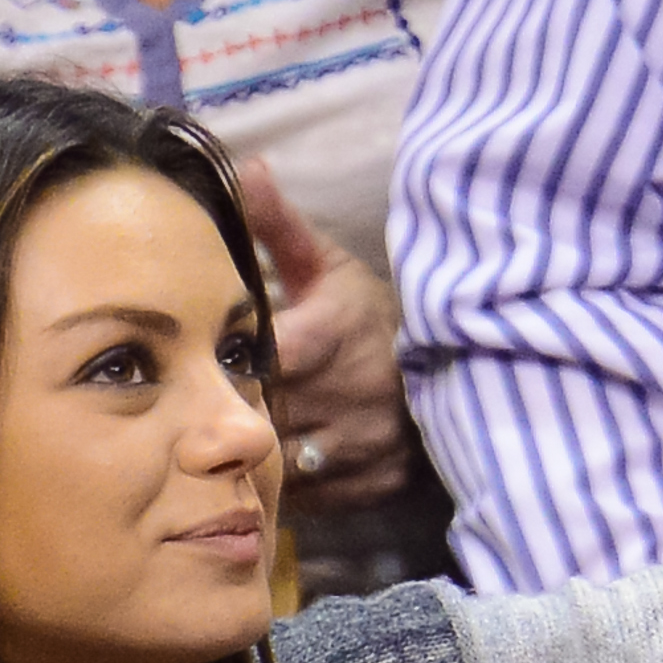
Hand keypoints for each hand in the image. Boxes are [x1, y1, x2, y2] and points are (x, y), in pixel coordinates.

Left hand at [242, 160, 413, 513]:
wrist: (451, 367)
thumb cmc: (369, 315)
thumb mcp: (328, 265)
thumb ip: (278, 224)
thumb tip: (243, 168)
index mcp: (336, 332)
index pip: (262, 357)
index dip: (232, 363)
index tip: (212, 361)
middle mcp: (355, 392)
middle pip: (266, 412)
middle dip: (241, 410)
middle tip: (217, 404)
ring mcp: (369, 443)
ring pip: (287, 460)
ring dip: (265, 452)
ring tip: (247, 437)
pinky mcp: (380, 481)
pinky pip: (315, 495)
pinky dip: (296, 482)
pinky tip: (288, 460)